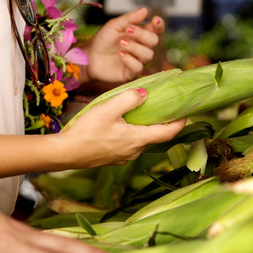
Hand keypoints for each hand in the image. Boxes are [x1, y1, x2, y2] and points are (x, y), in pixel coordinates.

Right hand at [59, 88, 185, 166]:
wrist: (65, 154)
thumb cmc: (86, 131)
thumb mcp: (108, 109)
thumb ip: (129, 99)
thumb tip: (146, 94)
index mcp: (137, 139)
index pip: (168, 133)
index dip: (180, 123)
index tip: (187, 113)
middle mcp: (134, 151)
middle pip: (154, 136)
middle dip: (159, 123)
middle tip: (160, 107)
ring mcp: (123, 157)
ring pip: (139, 141)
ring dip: (143, 129)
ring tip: (138, 114)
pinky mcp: (112, 159)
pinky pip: (127, 145)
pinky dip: (130, 135)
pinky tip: (119, 126)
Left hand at [79, 7, 164, 83]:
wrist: (90, 56)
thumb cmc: (103, 39)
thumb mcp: (114, 25)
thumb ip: (130, 19)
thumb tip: (145, 10)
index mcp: (140, 34)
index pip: (156, 30)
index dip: (159, 25)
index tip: (155, 20)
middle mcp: (142, 47)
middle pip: (154, 41)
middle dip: (142, 34)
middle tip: (128, 30)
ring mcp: (138, 60)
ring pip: (148, 55)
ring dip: (135, 47)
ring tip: (121, 43)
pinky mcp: (131, 73)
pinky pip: (138, 67)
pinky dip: (130, 60)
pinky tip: (120, 55)